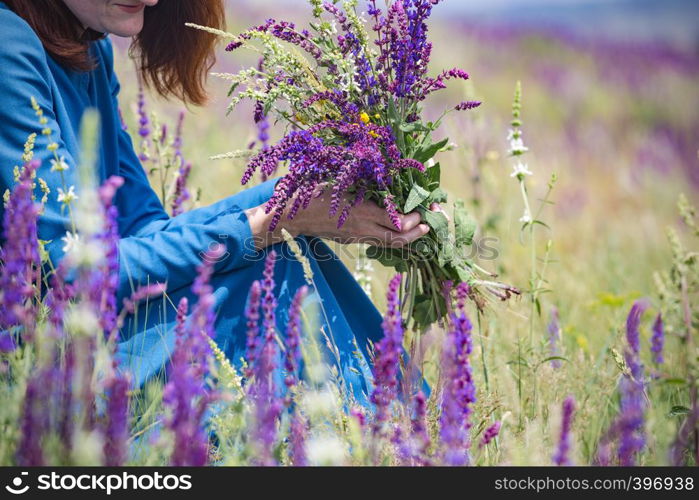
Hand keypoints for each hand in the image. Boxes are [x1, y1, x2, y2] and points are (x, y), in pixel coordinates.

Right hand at [245, 189, 432, 249]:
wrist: (295, 217)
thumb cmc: (316, 193)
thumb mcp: (340, 180)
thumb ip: (364, 180)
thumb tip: (389, 171)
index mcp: (360, 211)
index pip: (395, 221)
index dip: (413, 218)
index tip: (424, 210)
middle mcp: (362, 228)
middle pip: (397, 239)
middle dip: (417, 233)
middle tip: (430, 225)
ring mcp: (357, 237)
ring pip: (389, 245)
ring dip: (408, 240)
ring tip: (422, 231)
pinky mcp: (354, 241)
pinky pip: (378, 243)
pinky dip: (394, 240)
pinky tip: (403, 233)